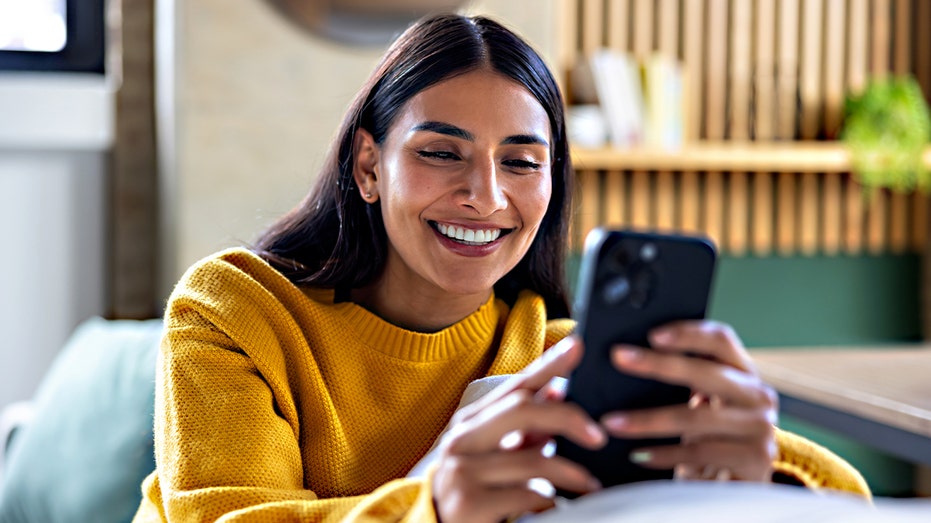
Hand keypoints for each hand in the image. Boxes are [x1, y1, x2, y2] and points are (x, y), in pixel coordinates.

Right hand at [432, 337, 604, 522]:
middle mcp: (462, 439)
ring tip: (588, 485)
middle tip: (598, 436)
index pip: (515, 386)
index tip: (577, 346)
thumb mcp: (492, 455)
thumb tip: (557, 389)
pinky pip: (527, 494)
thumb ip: (523, 428)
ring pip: (532, 459)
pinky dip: (551, 501)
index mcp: (470, 422)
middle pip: (523, 409)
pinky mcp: (469, 503)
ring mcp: (462, 470)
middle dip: (567, 418)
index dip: (547, 364)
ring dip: (569, 473)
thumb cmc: (468, 492)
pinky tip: (558, 507)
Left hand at [600, 321, 777, 481]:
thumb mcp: (699, 408)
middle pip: (706, 372)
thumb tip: (628, 358)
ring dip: (647, 420)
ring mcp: (761, 428)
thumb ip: (682, 383)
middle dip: (658, 364)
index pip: (721, 339)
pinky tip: (638, 455)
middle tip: (618, 357)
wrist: (734, 492)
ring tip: (612, 422)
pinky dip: (664, 454)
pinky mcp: (755, 460)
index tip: (651, 334)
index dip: (688, 332)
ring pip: (696, 418)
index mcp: (743, 373)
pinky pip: (700, 453)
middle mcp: (758, 395)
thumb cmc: (708, 440)